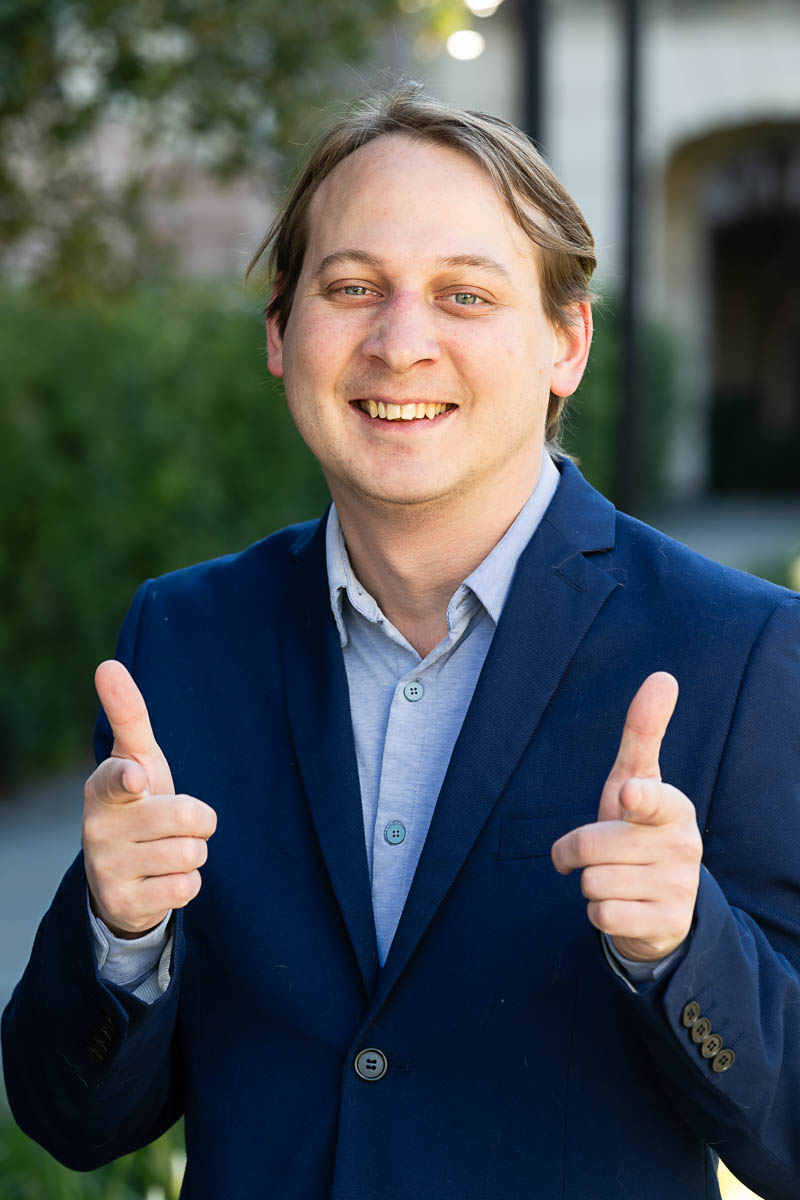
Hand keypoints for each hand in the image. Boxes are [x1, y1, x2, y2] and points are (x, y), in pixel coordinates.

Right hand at [82, 660, 216, 937]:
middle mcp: (97, 828)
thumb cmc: (137, 801)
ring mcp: (107, 867)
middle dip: (199, 820)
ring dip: (194, 853)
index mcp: (103, 787)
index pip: (118, 778)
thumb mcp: (135, 757)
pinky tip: (163, 879)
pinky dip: (187, 883)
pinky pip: (186, 889)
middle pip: (187, 817)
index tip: (136, 779)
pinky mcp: (122, 903)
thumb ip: (127, 714)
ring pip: (191, 854)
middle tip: (177, 822)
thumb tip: (106, 664)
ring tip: (168, 849)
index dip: (130, 779)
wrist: (120, 874)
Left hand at [551, 672, 701, 962]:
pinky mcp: (665, 925)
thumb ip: (643, 732)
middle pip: (589, 847)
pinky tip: (622, 906)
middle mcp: (682, 846)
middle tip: (600, 853)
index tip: (629, 793)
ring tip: (616, 879)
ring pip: (592, 882)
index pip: (651, 799)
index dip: (636, 798)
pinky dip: (600, 914)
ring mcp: (677, 888)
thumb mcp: (637, 781)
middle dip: (577, 853)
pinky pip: (601, 916)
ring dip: (591, 884)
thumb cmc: (638, 828)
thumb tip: (663, 676)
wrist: (663, 903)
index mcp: (673, 807)